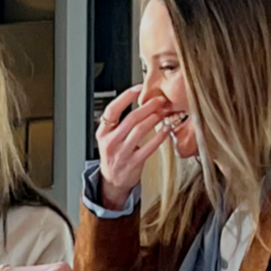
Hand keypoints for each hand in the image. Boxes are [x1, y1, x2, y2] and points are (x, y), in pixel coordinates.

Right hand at [95, 86, 180, 208]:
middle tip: (160, 100)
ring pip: (140, 130)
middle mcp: (110, 142)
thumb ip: (119, 121)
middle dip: (148, 106)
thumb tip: (141, 101)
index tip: (139, 88)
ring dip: (154, 118)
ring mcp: (121, 154)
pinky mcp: (133, 164)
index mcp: (103, 133)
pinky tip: (167, 128)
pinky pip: (149, 147)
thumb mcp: (109, 138)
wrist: (112, 181)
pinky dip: (160, 136)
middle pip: (130, 119)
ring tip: (164, 112)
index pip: (112, 110)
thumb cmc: (114, 156)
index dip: (126, 97)